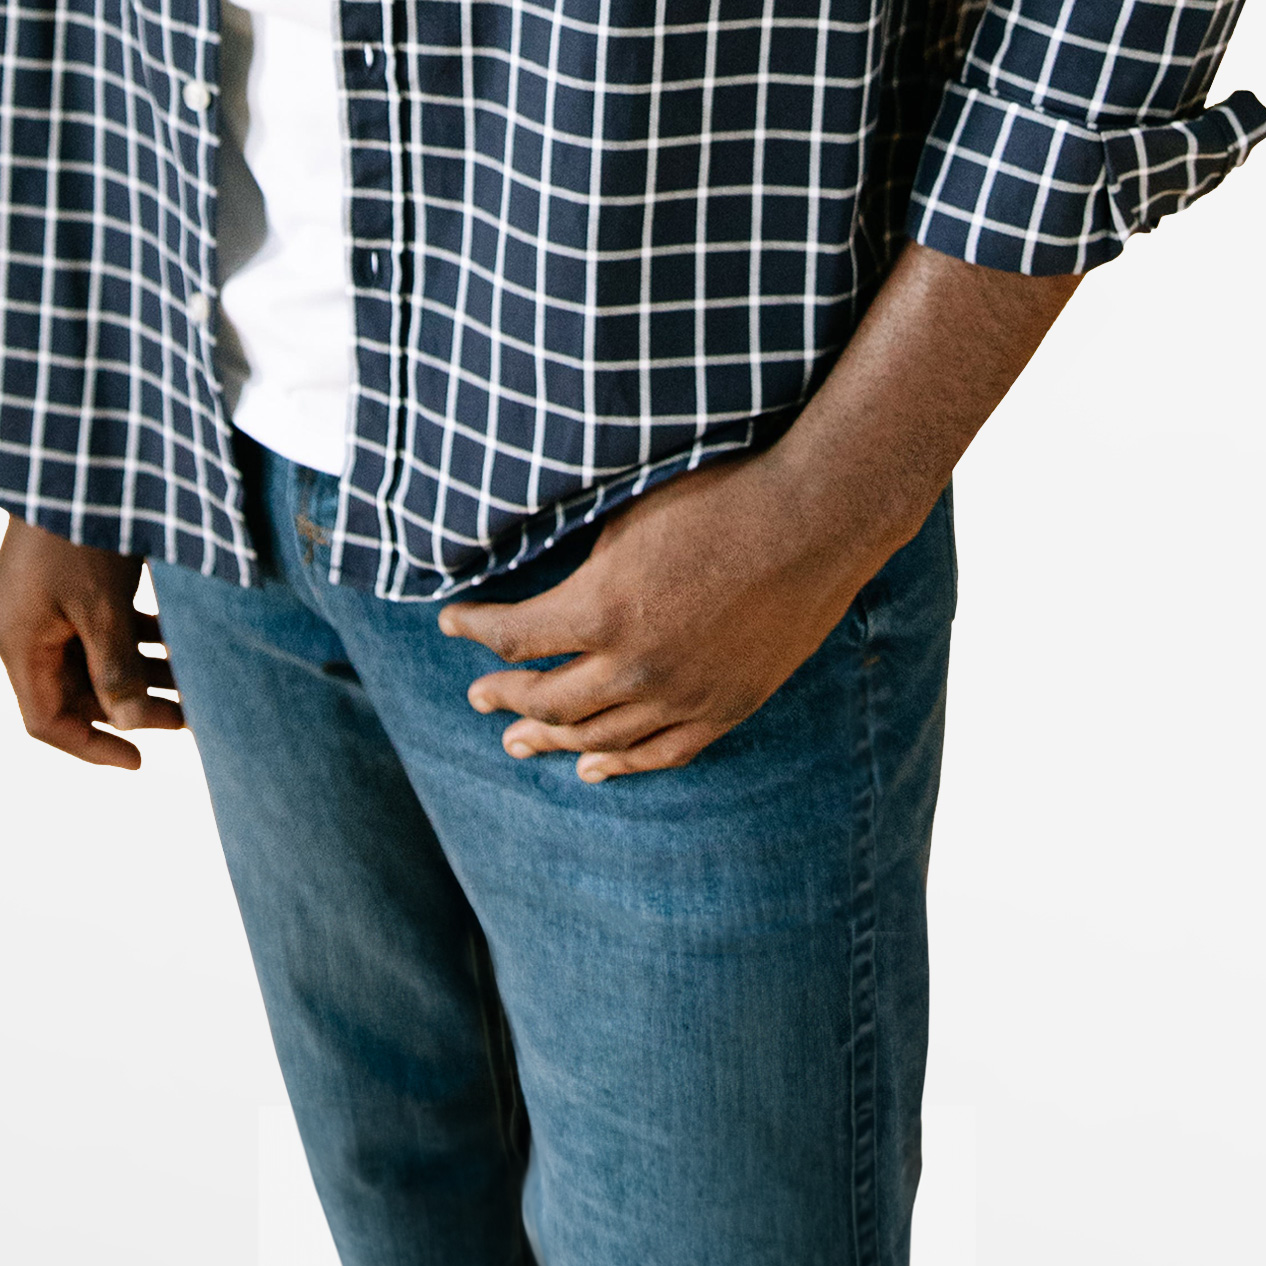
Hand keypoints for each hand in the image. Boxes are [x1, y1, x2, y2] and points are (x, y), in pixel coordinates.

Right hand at [0, 517, 184, 768]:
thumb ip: (116, 672)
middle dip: (129, 703)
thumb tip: (133, 725)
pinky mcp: (62, 577)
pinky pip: (95, 622)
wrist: (73, 448)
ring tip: (195, 673)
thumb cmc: (83, 530)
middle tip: (188, 710)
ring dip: (138, 667)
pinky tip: (177, 632)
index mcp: (17, 641)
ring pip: (90, 655)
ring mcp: (40, 600)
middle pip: (72, 690)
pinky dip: (133, 633)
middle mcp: (21, 625)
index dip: (94, 747)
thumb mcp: (104, 607)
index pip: (47, 721)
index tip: (142, 758)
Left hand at [434, 449, 891, 784]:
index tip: (451, 622)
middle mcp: (635, 667)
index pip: (516, 636)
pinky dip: (621, 765)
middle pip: (548, 699)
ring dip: (550, 739)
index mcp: (602, 609)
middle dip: (504, 694)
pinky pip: (661, 753)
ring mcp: (682, 696)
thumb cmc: (721, 496)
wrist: (814, 520)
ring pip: (598, 737)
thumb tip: (545, 584)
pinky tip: (592, 768)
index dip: (475, 630)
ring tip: (517, 739)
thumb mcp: (629, 516)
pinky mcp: (725, 708)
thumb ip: (585, 565)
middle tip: (478, 693)